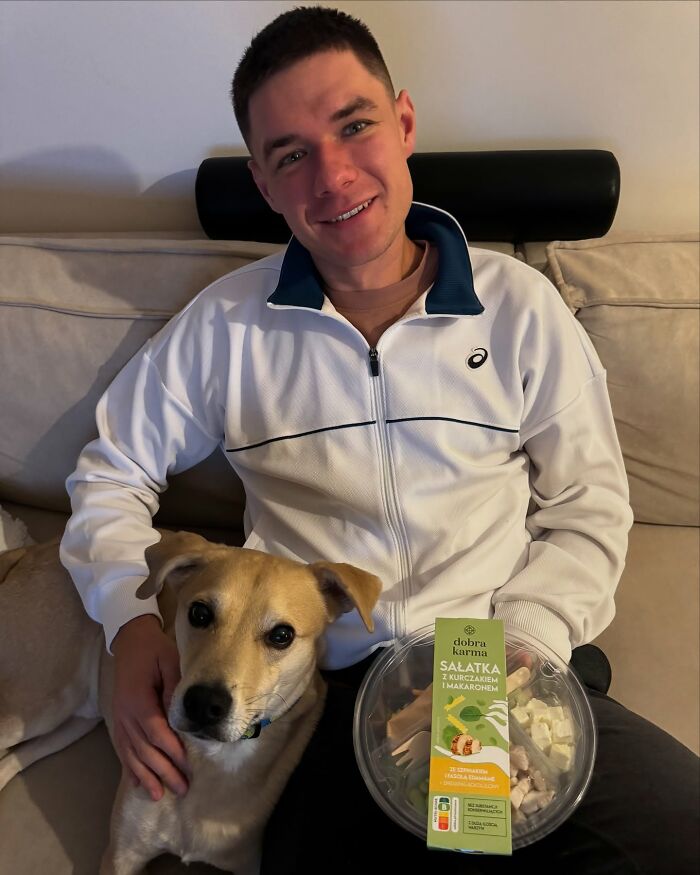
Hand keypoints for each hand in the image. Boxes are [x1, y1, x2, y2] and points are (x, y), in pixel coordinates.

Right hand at [111, 615, 188, 800]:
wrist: (130, 641)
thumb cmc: (155, 650)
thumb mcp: (169, 661)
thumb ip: (174, 688)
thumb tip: (183, 716)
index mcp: (138, 698)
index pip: (155, 731)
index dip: (171, 750)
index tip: (187, 765)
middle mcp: (125, 714)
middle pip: (144, 748)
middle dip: (163, 771)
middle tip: (182, 789)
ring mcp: (119, 719)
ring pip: (131, 754)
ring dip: (146, 776)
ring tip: (159, 796)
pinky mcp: (119, 721)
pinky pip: (122, 749)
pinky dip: (130, 768)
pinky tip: (136, 784)